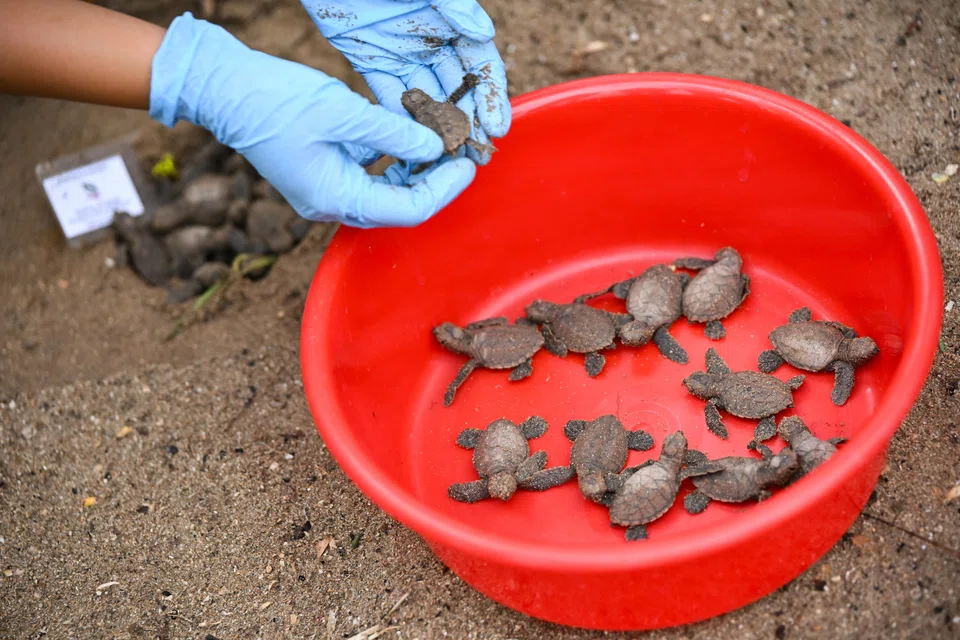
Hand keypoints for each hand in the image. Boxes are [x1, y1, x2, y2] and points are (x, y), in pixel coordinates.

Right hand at [149, 13, 474, 227]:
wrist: (224, 90)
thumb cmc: (275, 101)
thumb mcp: (344, 114)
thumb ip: (394, 134)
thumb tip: (436, 148)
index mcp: (336, 198)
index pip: (407, 210)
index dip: (443, 189)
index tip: (467, 164)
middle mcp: (332, 204)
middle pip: (399, 204)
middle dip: (434, 180)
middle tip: (462, 151)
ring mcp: (327, 190)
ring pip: (386, 190)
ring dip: (415, 169)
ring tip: (441, 140)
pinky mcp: (324, 173)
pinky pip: (369, 174)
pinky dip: (392, 158)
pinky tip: (410, 135)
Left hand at [303, 0, 509, 165]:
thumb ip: (455, 6)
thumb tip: (484, 33)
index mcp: (452, 23)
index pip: (480, 66)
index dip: (491, 97)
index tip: (496, 128)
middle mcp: (432, 43)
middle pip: (456, 90)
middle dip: (469, 123)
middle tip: (476, 156)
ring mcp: (403, 55)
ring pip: (426, 100)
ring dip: (438, 130)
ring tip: (447, 159)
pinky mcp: (372, 62)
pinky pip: (390, 97)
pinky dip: (401, 120)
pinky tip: (411, 145)